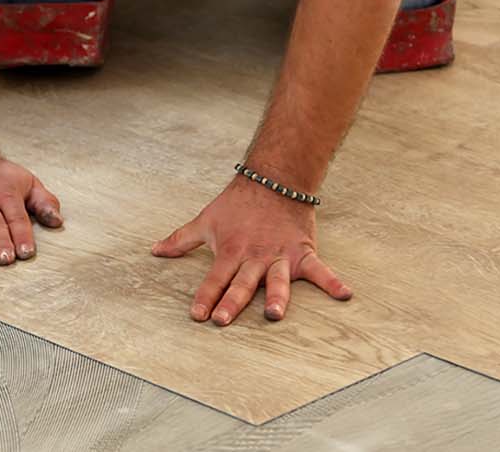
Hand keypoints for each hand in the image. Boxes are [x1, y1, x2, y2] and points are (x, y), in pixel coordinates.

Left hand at [151, 177, 351, 325]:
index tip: (197, 316)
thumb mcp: (205, 221)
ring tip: (275, 315)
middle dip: (232, 301)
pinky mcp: (302, 252)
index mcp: (230, 252)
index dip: (205, 297)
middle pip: (242, 283)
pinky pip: (319, 270)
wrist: (274, 178)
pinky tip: (345, 295)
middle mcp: (254, 257)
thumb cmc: (236, 204)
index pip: (214, 279)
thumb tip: (154, 251)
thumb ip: (180, 240)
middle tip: (223, 319)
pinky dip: (332, 282)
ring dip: (277, 297)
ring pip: (277, 280)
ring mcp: (279, 256)